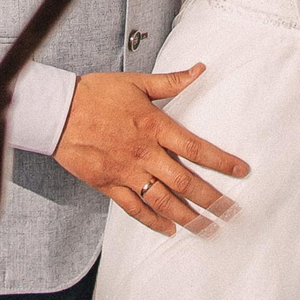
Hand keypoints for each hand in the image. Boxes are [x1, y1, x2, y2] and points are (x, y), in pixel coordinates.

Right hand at [53, 65, 247, 236]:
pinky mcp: (108, 184)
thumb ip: (171, 81)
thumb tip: (200, 69)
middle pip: (185, 181)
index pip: (196, 148)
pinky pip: (134, 208)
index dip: (221, 161)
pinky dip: (153, 221)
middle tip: (232, 212)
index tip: (241, 171)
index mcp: (154, 126)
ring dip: (188, 217)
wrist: (57, 112)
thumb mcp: (136, 82)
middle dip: (212, 199)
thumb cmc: (95, 93)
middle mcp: (144, 153)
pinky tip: (169, 230)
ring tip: (208, 229)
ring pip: (163, 200)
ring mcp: (126, 172)